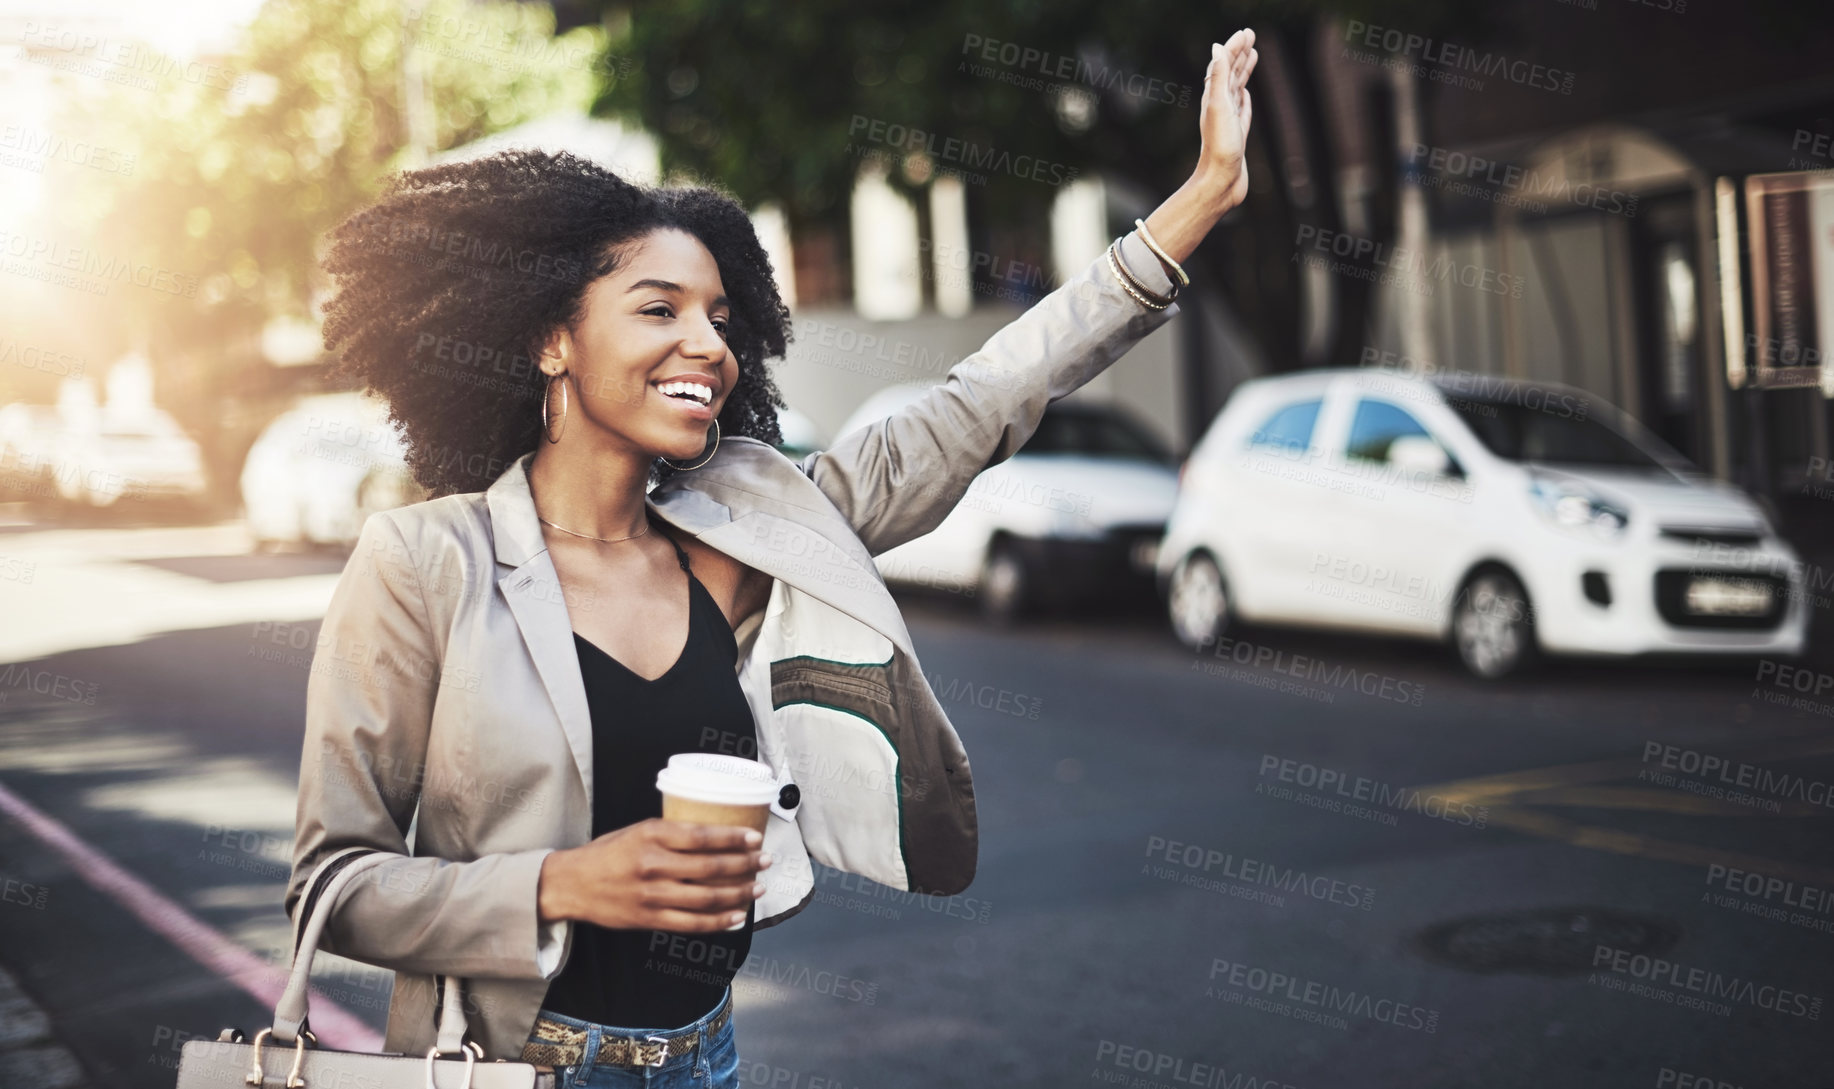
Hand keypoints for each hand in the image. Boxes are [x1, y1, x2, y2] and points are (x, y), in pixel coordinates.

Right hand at [538, 819, 771, 932]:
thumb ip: (670, 833)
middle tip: (766, 861)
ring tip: (757, 887)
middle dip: (745, 865)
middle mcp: (654, 865)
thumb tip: (712, 835)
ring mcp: (652, 895)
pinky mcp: (649, 919)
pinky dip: (718, 922)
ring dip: (738, 894)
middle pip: (711, 868)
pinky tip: (736, 917)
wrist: (571, 884)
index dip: (733, 838)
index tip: (755, 837)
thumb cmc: (607, 853)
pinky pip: (692, 924)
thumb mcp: (636, 830)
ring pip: (706, 898)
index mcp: (651, 835)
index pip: (702, 836)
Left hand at [1194, 29, 1257, 210]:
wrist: (1221, 182)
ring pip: (1237, 88)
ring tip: (1252, 55)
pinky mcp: (1238, 134)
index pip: (1224, 64)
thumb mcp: (1219, 106)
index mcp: (1214, 97)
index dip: (1234, 47)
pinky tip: (1246, 93)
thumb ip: (1219, 76)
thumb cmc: (1220, 146)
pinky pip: (1242, 110)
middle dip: (1240, 53)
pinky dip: (1245, 98)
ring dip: (1243, 70)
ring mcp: (1229, 120)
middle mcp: (1220, 106)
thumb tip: (1217, 47)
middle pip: (1230, 73)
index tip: (1246, 32)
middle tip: (1250, 35)